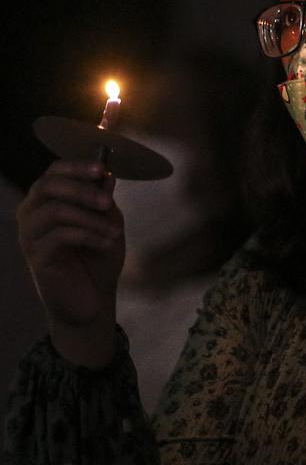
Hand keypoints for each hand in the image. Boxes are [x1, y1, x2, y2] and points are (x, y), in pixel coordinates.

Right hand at [16, 159, 124, 367]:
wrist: (94, 298)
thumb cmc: (99, 256)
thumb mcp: (108, 222)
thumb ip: (104, 199)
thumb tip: (107, 174)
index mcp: (48, 200)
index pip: (54, 171)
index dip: (77, 166)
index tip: (101, 169)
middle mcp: (32, 213)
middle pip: (49, 186)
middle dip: (83, 190)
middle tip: (108, 202)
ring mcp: (30, 236)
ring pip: (56, 210)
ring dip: (90, 218)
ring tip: (114, 231)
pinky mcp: (36, 257)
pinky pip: (60, 236)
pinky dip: (89, 235)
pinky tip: (107, 243)